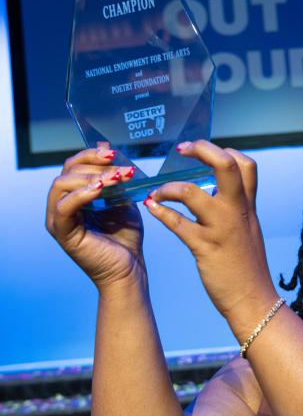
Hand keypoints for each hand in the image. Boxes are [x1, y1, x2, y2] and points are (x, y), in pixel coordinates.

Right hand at [46, 144, 144, 290]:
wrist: (130, 269)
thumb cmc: (126, 237)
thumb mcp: (123, 200)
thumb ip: (114, 178)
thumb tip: (105, 146)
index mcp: (75, 197)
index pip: (73, 166)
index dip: (91, 155)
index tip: (114, 152)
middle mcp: (62, 206)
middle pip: (66, 171)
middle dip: (95, 165)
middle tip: (121, 168)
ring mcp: (59, 219)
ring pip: (62, 185)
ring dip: (92, 177)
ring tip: (117, 180)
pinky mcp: (62, 233)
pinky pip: (64, 207)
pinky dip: (81, 194)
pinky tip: (101, 189)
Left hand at [144, 140, 277, 321]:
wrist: (254, 300)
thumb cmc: (248, 267)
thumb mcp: (248, 230)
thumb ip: (236, 209)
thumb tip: (217, 193)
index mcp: (247, 207)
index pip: (245, 164)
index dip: (225, 150)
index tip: (204, 153)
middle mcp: (236, 212)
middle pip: (225, 164)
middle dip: (202, 149)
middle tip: (182, 149)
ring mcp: (220, 229)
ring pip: (191, 193)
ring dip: (168, 187)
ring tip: (157, 192)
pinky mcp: (205, 248)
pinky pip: (177, 224)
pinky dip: (161, 212)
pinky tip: (151, 208)